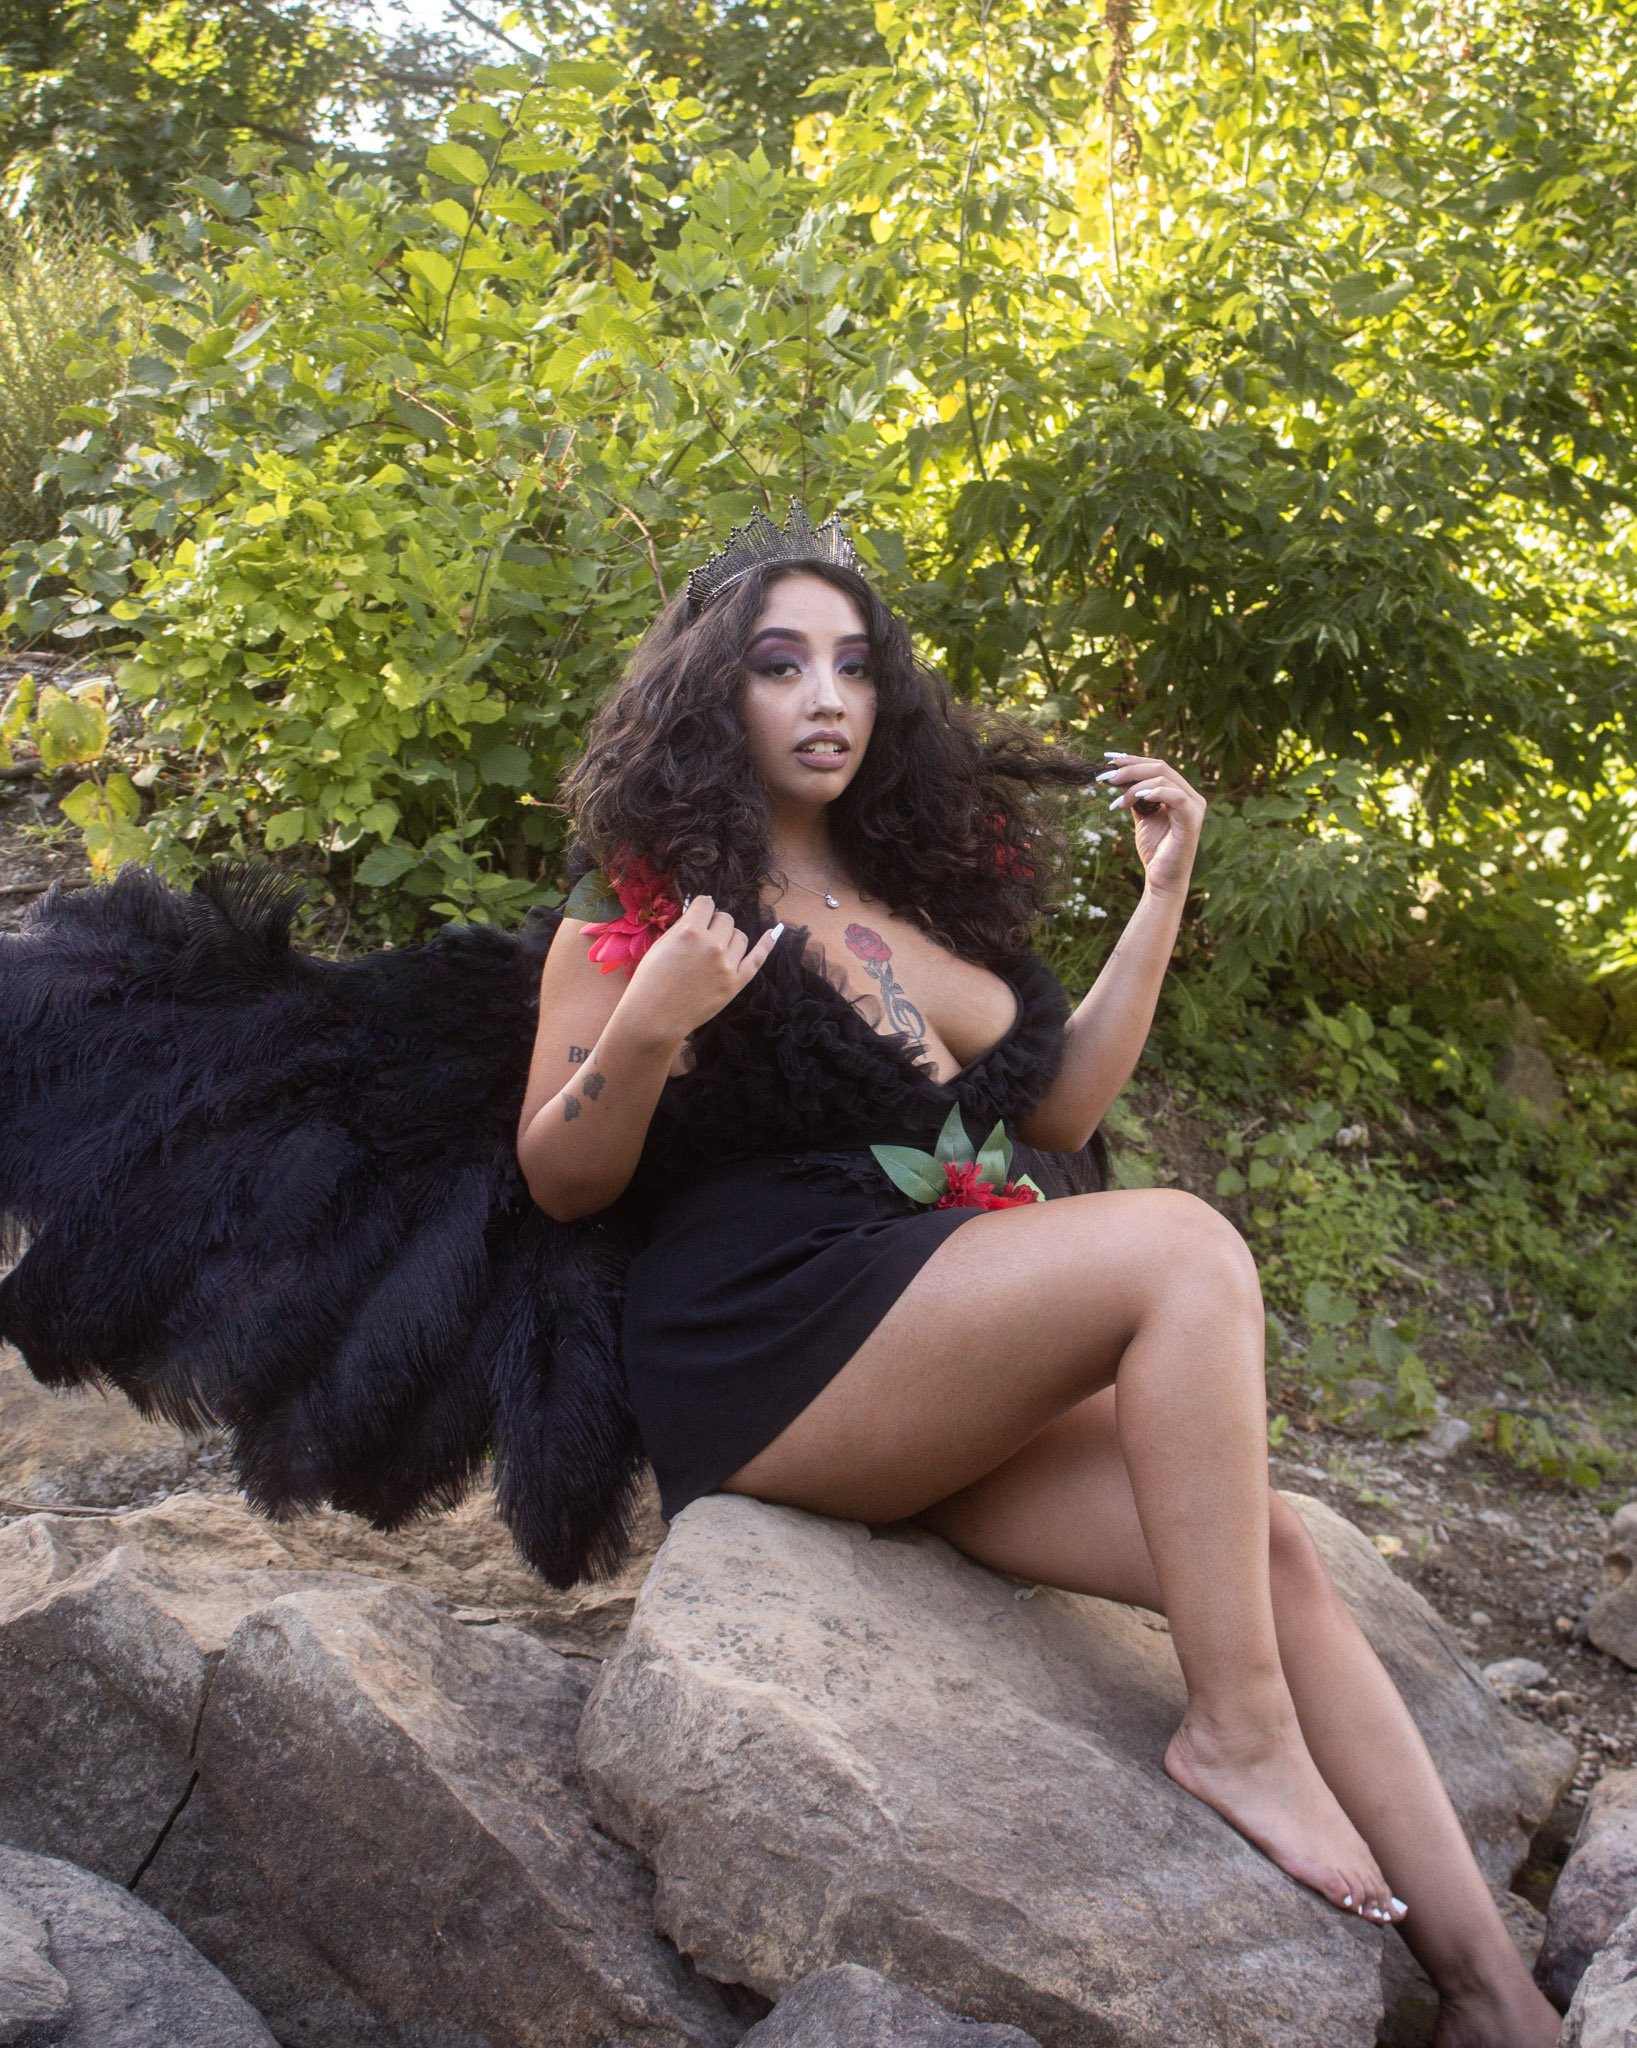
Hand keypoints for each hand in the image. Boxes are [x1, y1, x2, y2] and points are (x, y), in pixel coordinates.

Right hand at [618, 894, 782, 1044]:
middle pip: (725, 919)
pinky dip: (767, 943)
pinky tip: (775, 931)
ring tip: (715, 950)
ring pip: (739, 936)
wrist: (654, 1017)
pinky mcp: (736, 983)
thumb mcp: (661, 945)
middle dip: (714, 924)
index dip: (701, 910)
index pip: (706, 904)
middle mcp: (712, 945)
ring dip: (729, 937)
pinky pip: (757, 958)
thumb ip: (683, 927)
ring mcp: (727, 965)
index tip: (698, 917)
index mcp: (690, 932)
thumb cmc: (650, 981)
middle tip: (702, 939)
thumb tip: (700, 911)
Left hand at [1096, 753, 1205, 897]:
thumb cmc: (1155, 850)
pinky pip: (1175, 796)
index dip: (1133, 759)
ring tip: (1119, 803)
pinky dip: (1154, 792)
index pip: (1157, 766)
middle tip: (1106, 776)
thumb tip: (1115, 774)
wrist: (1162, 879)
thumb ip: (1134, 795)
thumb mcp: (1141, 815)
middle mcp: (1191, 796)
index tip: (1109, 759)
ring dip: (1135, 785)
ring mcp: (1194, 806)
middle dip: (1130, 769)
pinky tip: (1136, 798)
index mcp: (1180, 792)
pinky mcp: (1192, 819)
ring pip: (1163, 778)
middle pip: (1160, 767)